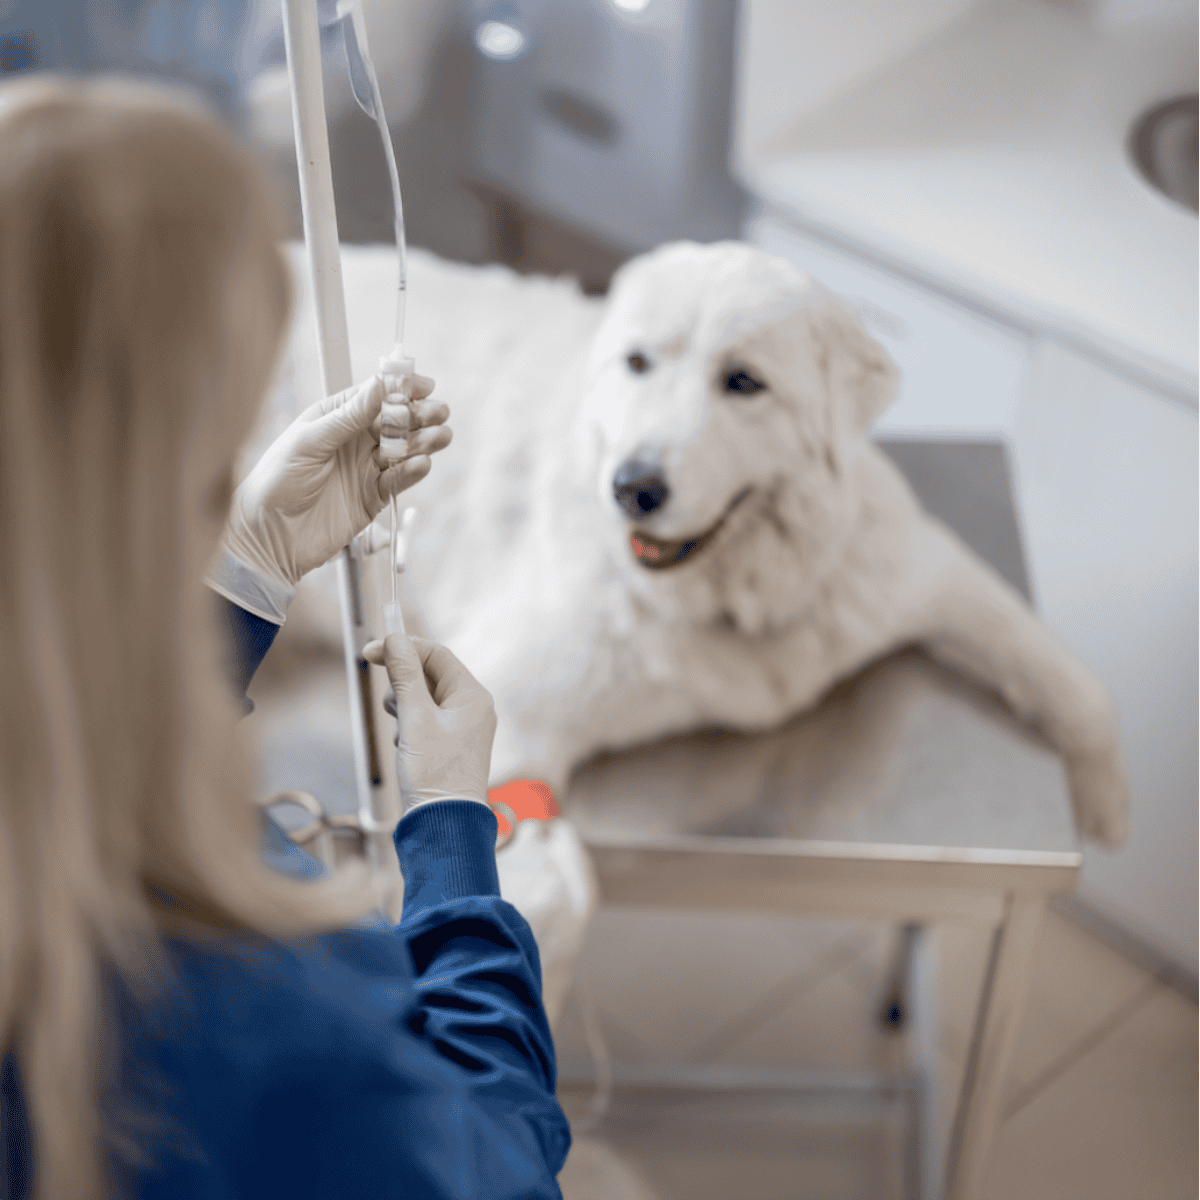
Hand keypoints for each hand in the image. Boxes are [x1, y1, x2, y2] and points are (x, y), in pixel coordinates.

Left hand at [224, 373, 449, 586]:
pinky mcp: (373, 497)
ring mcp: (365, 469)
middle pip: (396, 422)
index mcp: (334, 417)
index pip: (374, 396)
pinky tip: (422, 464)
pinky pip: (399, 481)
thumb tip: (379, 385)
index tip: (424, 385)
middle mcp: (353, 440)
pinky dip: (412, 472)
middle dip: (419, 415)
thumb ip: (348, 416)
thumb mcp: (310, 441)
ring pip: (403, 450)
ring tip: (441, 437)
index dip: (400, 388)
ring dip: (423, 442)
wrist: (269, 535)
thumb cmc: (277, 481)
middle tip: (438, 413)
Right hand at [364, 633, 496, 812]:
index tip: (371, 651)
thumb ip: (404, 676)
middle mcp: (472, 707)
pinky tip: (407, 749)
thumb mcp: (415, 719)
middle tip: (393, 708)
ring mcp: (461, 726)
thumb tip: (394, 639)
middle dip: (402, 687)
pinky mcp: (447, 743)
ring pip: (421, 697)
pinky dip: (407, 727)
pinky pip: (422, 719)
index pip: (436, 654)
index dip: (403, 648)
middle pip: (428, 674)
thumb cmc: (434, 775)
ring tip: (405, 736)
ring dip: (403, 709)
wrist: (442, 825)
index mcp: (473, 696)